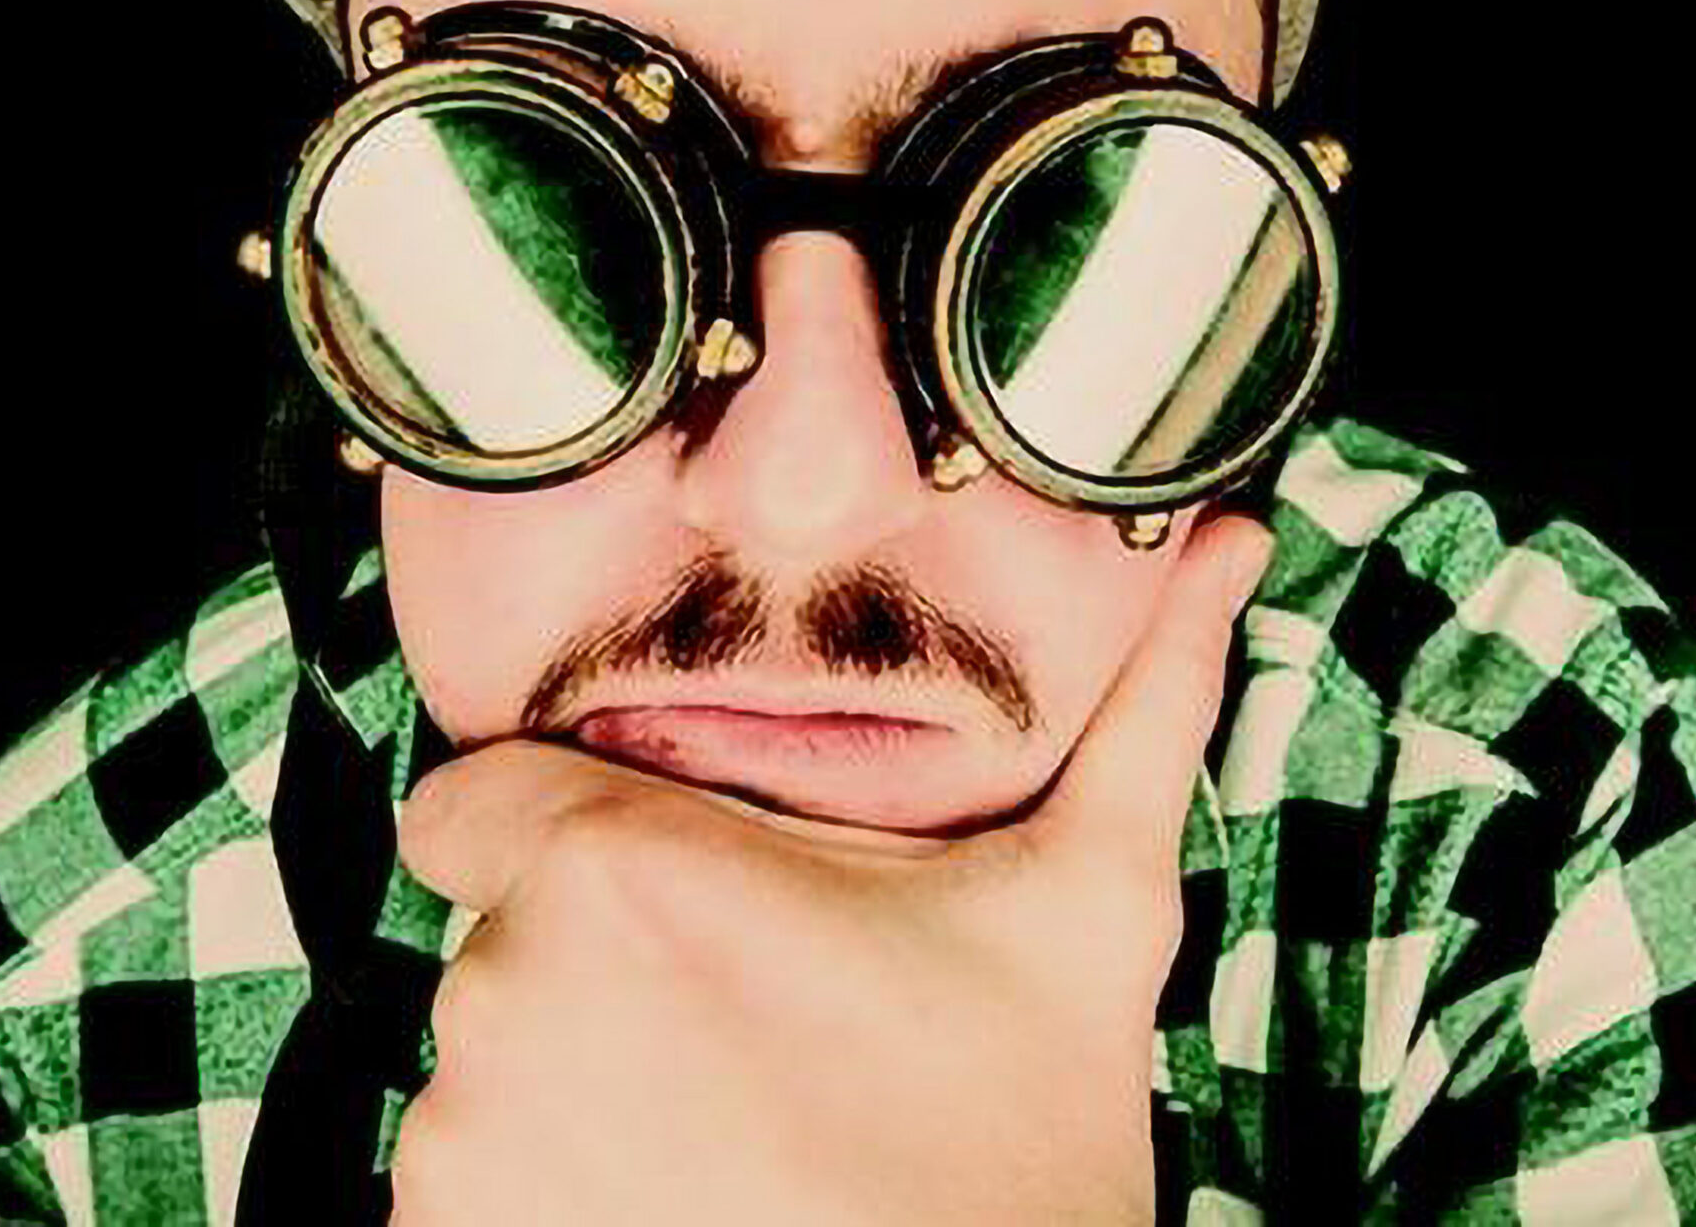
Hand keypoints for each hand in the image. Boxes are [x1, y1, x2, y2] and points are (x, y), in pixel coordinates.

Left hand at [388, 513, 1274, 1226]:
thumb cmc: (1026, 1149)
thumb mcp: (1086, 908)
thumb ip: (1143, 705)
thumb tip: (1233, 534)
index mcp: (624, 871)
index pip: (477, 800)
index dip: (558, 830)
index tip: (665, 888)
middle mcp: (506, 993)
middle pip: (502, 934)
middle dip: (602, 967)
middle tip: (746, 1027)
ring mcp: (462, 1145)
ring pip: (484, 1062)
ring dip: (574, 1082)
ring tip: (727, 1127)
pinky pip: (465, 1179)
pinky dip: (545, 1190)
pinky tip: (681, 1197)